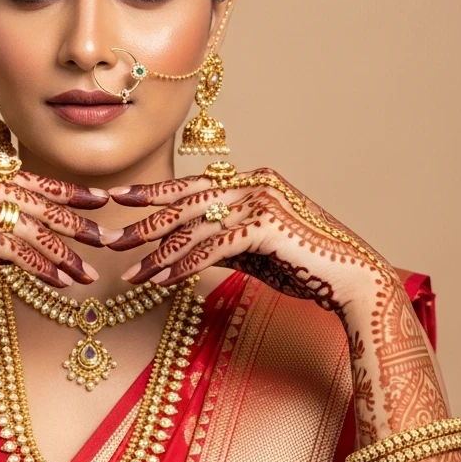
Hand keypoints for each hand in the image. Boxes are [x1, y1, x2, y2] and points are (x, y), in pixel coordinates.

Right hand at [0, 161, 107, 305]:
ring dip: (64, 252)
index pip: (27, 181)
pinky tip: (61, 281)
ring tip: (90, 273)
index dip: (65, 193)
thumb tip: (29, 250)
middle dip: (77, 221)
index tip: (97, 201)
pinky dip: (41, 266)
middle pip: (36, 201)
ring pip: (31, 226)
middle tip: (109, 235)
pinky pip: (16, 248)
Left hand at [104, 167, 396, 312]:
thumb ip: (223, 244)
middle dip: (143, 221)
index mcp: (252, 181)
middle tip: (107, 236)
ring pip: (194, 226)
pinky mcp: (265, 226)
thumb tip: (187, 253)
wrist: (352, 279)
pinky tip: (160, 280)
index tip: (118, 199)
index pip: (192, 187)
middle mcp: (254, 183)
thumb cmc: (308, 267)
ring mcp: (260, 201)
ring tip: (129, 272)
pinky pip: (212, 247)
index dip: (153, 193)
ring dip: (158, 253)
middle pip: (185, 201)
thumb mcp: (255, 252)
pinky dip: (183, 265)